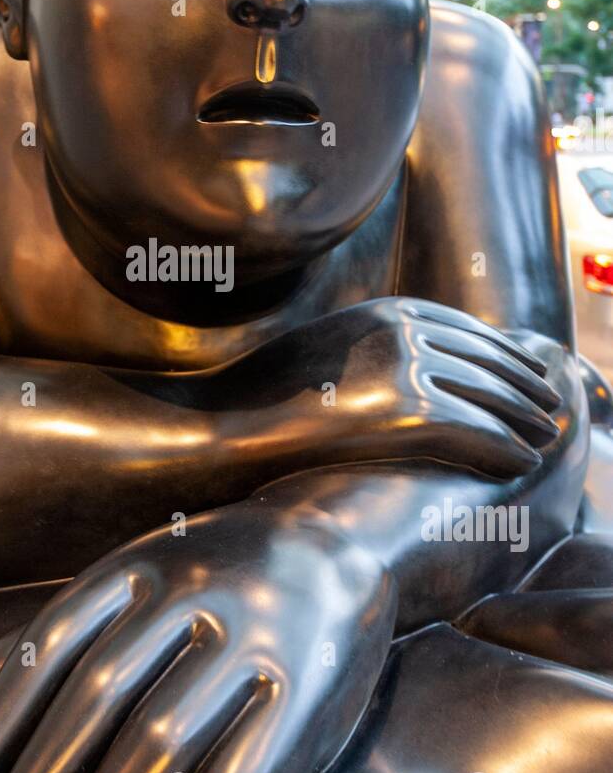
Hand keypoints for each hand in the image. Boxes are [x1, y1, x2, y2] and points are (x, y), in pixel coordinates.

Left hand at [0, 503, 395, 772]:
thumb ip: (74, 620)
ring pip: (159, 742)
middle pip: (96, 700)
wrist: (341, 538)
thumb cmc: (219, 570)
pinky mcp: (307, 692)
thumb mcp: (144, 571)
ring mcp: (254, 639)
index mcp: (140, 564)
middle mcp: (193, 594)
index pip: (48, 651)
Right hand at [233, 297, 561, 479]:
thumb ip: (376, 350)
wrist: (222, 428)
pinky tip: (522, 462)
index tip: (527, 375)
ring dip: (523, 418)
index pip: (467, 330)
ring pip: (487, 396)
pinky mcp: (403, 411)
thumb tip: (421, 366)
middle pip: (484, 359)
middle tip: (550, 406)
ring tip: (545, 436)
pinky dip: (504, 448)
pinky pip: (474, 431)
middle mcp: (400, 328)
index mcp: (384, 311)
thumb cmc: (265, 401)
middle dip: (523, 385)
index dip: (504, 356)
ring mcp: (403, 366)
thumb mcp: (328, 353)